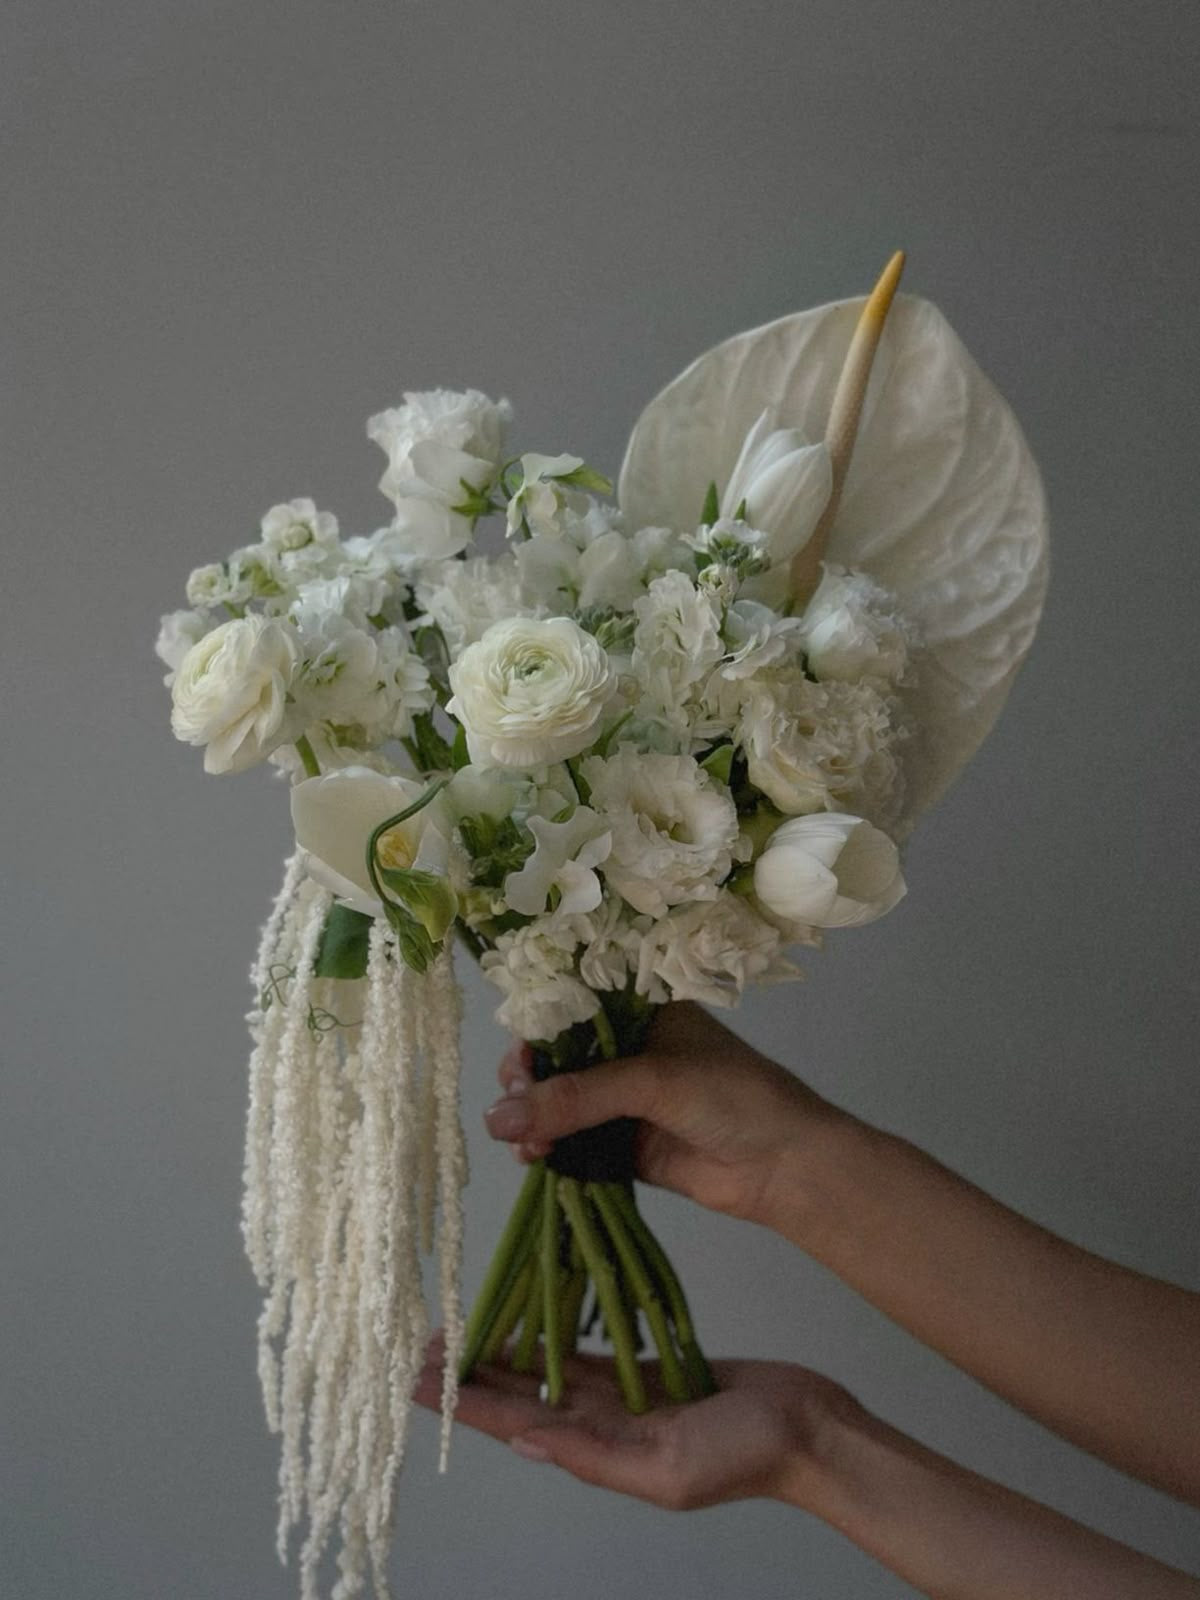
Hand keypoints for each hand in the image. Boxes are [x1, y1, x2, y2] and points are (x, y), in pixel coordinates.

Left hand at [419, 1344, 1199, 1597]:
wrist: (815, 1431)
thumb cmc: (748, 1456)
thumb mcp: (668, 1466)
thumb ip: (594, 1453)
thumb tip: (524, 1438)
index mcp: (602, 1452)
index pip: (516, 1420)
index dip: (465, 1400)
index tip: (417, 1378)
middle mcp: (606, 1426)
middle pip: (524, 1392)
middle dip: (473, 1370)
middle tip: (425, 1344)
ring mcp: (631, 1397)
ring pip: (554, 1367)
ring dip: (509, 1350)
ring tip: (467, 1330)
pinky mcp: (657, 1368)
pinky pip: (597, 1348)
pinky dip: (562, 1334)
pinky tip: (537, 1317)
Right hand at [484, 1001, 838, 1228]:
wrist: (786, 1166)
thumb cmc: (731, 1095)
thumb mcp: (652, 1081)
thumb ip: (576, 1097)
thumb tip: (497, 1118)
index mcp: (640, 1013)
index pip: (571, 1010)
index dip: (535, 1032)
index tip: (514, 1063)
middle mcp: (629, 1052)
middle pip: (559, 1061)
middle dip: (528, 1083)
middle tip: (510, 1107)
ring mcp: (627, 1102)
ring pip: (562, 1106)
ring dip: (534, 1121)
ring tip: (519, 1143)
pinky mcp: (626, 1147)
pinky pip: (576, 1144)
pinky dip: (551, 1151)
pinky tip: (533, 1159)